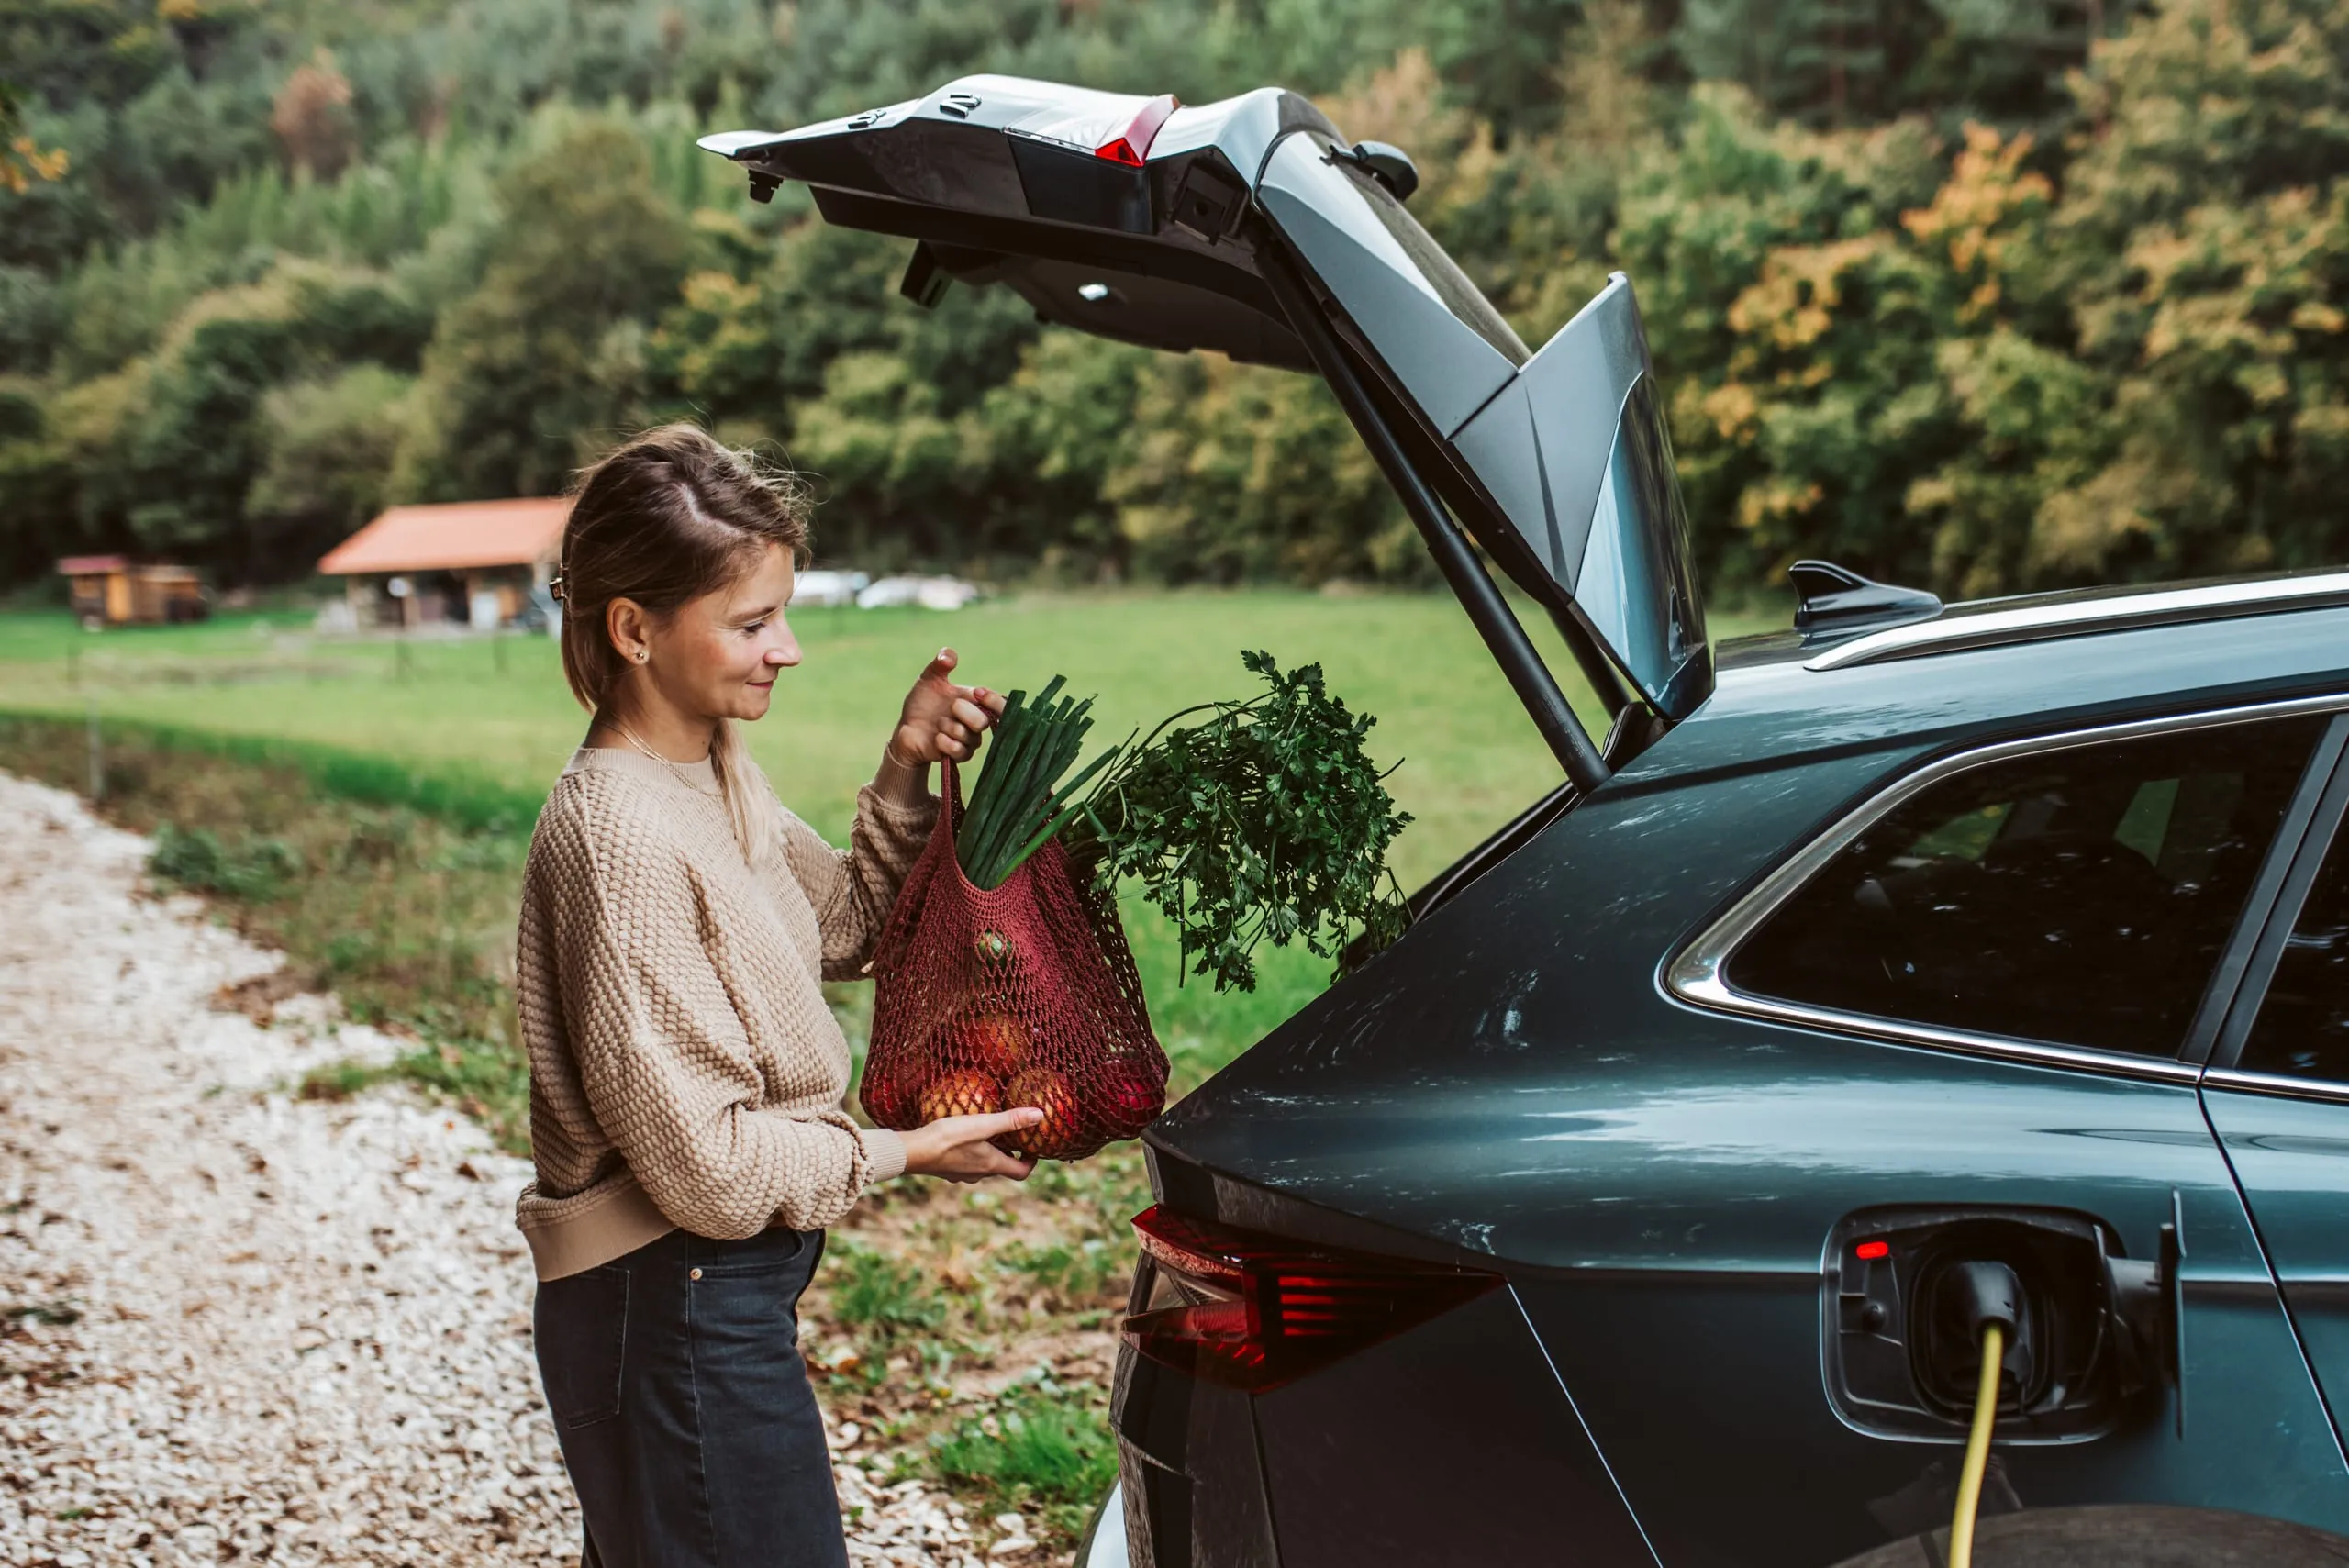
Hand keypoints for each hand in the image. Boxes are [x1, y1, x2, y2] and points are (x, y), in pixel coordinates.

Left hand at [890, 648, 1006, 768]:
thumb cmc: (922, 704)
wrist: (906, 729)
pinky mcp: (959, 756)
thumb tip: (949, 656)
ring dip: (949, 727)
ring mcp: (969, 741)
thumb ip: (940, 664)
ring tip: (938, 724)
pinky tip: (936, 738)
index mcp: (976, 703)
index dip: (994, 701)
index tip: (977, 693)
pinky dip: (944, 742)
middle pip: (984, 722)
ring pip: (970, 737)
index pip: (1001, 705)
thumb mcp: (928, 679)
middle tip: (950, 707)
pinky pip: (959, 750)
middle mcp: (977, 722)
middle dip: (964, 713)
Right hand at [899, 1107, 1043, 1182]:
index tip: (1032, 1146)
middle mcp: (978, 1174)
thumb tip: (1040, 1116)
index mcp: (991, 1165)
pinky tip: (962, 1135)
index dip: (1031, 1161)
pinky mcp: (946, 1169)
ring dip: (989, 1151)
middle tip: (1012, 1132)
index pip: (1021, 1172)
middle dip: (1010, 1151)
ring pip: (982, 1165)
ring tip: (988, 1130)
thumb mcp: (982, 1124)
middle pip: (1002, 1167)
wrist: (911, 1152)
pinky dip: (971, 1151)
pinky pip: (965, 1162)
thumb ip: (1010, 1120)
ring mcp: (960, 1174)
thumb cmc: (947, 1138)